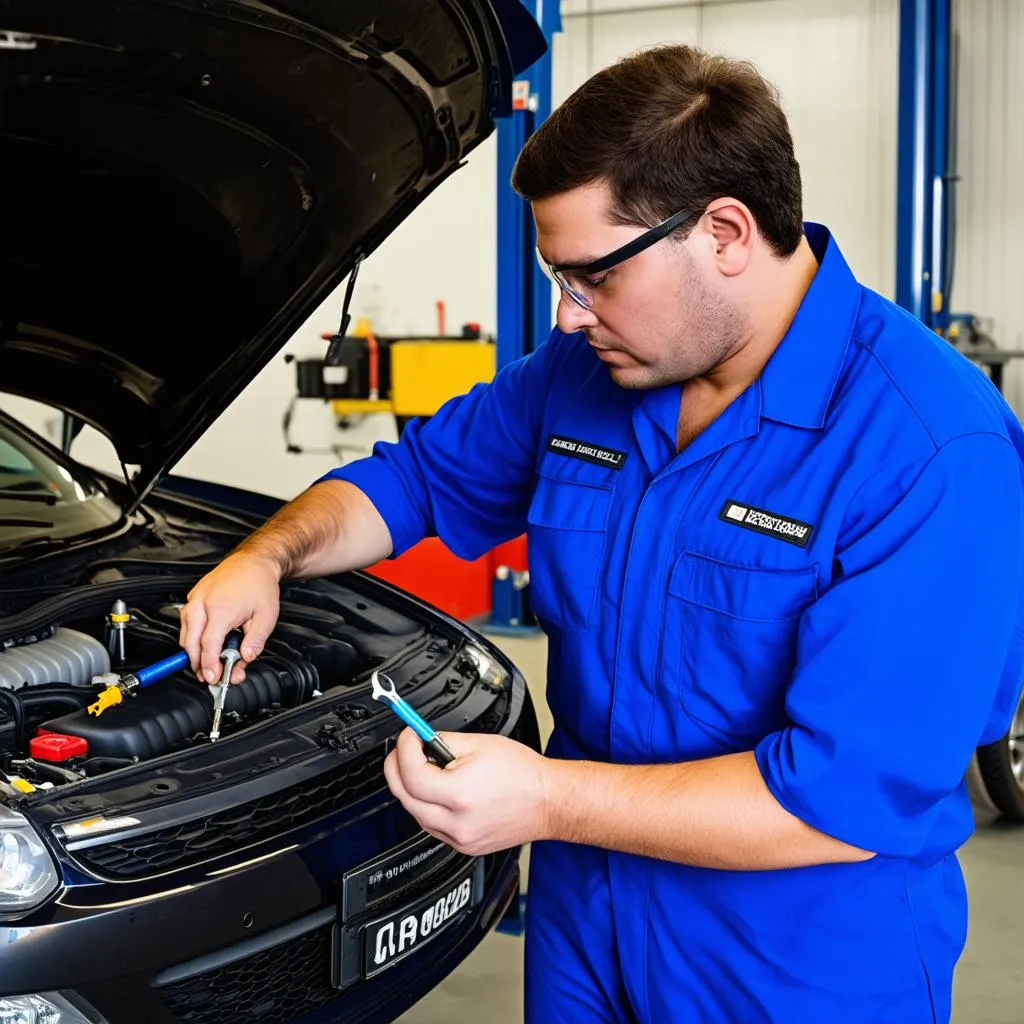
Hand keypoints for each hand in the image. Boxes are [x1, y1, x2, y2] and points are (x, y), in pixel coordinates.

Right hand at [179, 552, 280, 683]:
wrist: (254, 561)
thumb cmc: (260, 585)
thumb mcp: (266, 617)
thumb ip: (256, 641)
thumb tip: (246, 658)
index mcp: (222, 609)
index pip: (208, 645)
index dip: (209, 665)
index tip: (213, 677)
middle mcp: (204, 603)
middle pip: (190, 641)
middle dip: (196, 663)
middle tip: (206, 675)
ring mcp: (197, 597)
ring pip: (184, 630)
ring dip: (191, 649)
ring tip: (203, 662)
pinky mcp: (194, 594)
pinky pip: (186, 618)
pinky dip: (190, 633)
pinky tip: (201, 640)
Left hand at [383, 729, 551, 855]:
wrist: (548, 802)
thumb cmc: (523, 774)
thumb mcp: (480, 744)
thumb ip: (443, 742)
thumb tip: (421, 740)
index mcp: (459, 794)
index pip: (410, 774)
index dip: (404, 749)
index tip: (408, 736)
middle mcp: (456, 822)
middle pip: (405, 797)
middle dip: (397, 768)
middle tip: (403, 750)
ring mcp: (459, 838)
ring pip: (415, 814)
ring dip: (411, 789)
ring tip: (425, 769)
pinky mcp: (463, 846)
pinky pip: (431, 827)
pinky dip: (427, 807)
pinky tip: (439, 792)